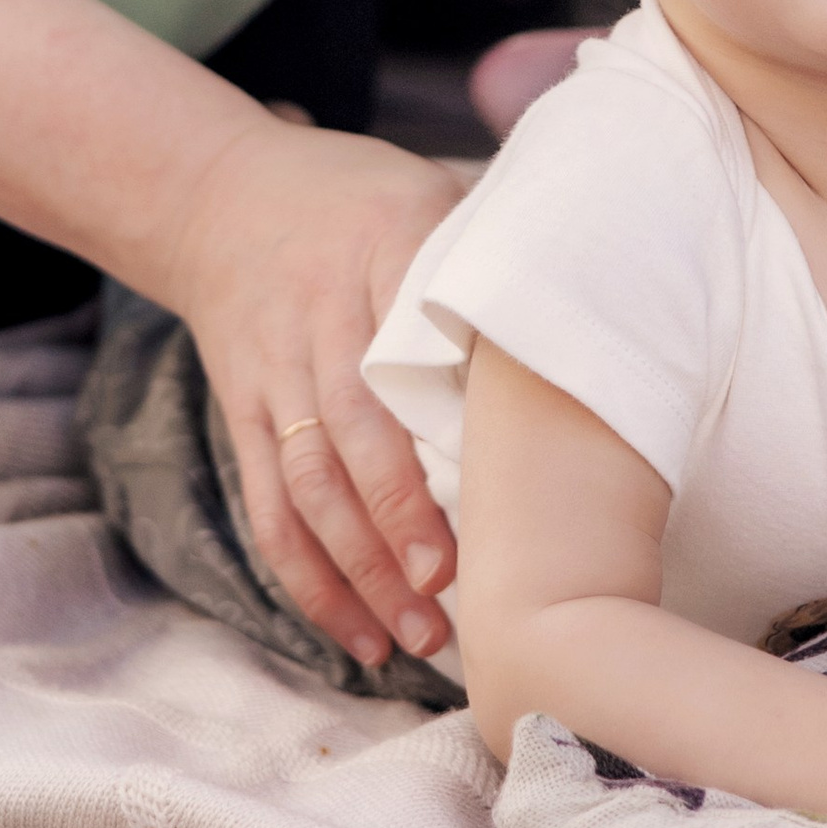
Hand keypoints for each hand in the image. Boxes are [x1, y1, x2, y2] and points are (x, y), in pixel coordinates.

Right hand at [164, 112, 465, 672]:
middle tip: (450, 594)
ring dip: (358, 568)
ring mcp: (272, 372)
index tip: (484, 500)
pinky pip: (269, 507)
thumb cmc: (357, 198)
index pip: (406, 343)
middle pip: (350, 430)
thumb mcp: (428, 191)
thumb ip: (496, 245)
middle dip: (397, 521)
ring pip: (306, 483)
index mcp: (382, 248)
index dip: (435, 429)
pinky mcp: (242, 416)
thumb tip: (607, 293)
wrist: (218, 195)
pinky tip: (356, 632)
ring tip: (417, 636)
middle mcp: (317, 315)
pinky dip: (308, 577)